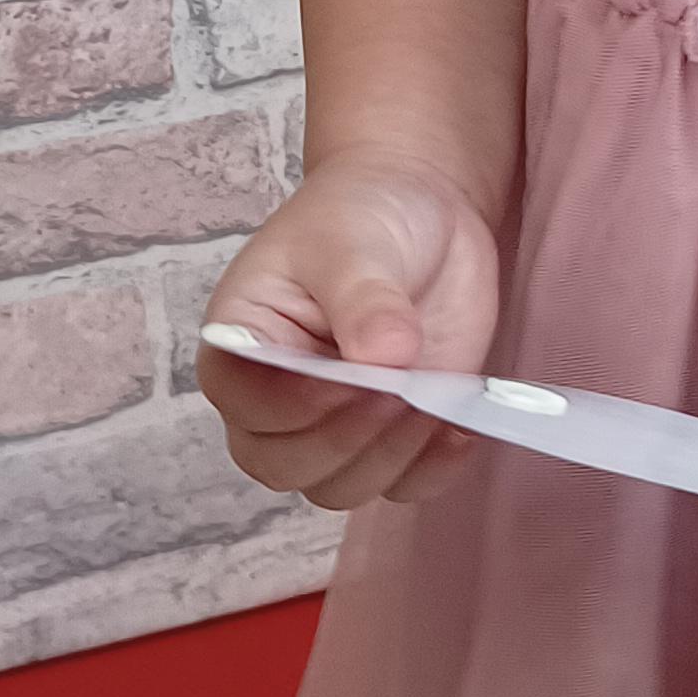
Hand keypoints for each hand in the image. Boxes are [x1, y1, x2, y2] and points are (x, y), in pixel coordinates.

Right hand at [197, 153, 498, 510]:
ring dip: (388, 456)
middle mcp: (276, 395)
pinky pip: (400, 487)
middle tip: (396, 390)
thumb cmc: (364, 214)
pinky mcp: (389, 435)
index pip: (240, 400)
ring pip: (339, 487)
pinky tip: (456, 427)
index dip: (288, 404)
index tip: (345, 380)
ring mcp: (333, 421)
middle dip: (342, 439)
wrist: (424, 209)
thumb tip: (385, 360)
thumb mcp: (355, 242)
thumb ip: (364, 300)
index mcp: (242, 339)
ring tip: (429, 397)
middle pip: (282, 464)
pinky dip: (430, 470)